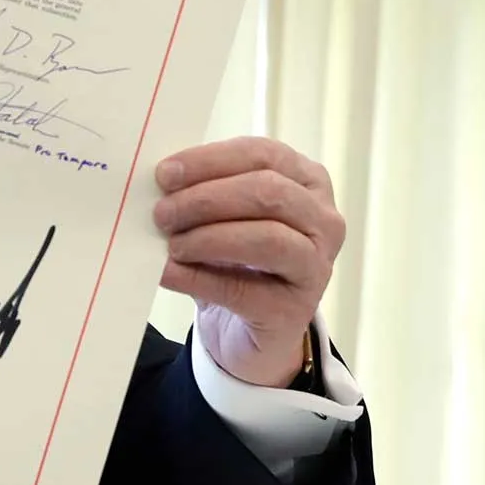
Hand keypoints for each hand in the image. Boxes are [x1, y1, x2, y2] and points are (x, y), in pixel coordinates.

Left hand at [152, 137, 344, 388]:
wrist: (246, 329)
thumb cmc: (235, 260)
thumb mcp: (224, 218)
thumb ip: (203, 194)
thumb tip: (161, 182)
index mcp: (307, 182)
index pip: (263, 155)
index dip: (211, 161)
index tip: (165, 174)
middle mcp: (323, 220)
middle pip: (268, 192)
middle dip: (206, 199)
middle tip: (162, 213)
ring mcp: (315, 267)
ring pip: (267, 238)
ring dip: (208, 238)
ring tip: (171, 245)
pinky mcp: (294, 311)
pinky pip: (243, 289)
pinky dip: (198, 279)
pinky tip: (169, 274)